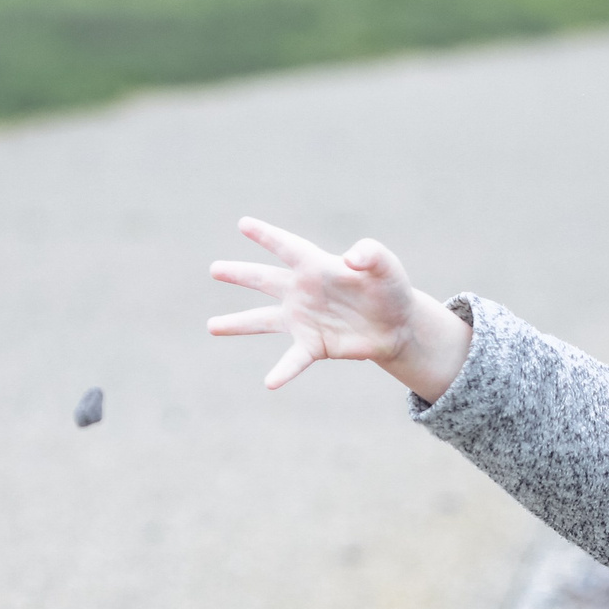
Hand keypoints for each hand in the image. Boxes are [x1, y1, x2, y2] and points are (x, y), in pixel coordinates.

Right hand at [206, 217, 472, 399]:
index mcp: (316, 265)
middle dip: (239, 274)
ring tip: (212, 326)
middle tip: (214, 269)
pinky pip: (293, 360)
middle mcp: (302, 291)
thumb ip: (371, 254)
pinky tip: (269, 383)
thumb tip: (351, 258)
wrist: (396, 326)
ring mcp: (303, 319)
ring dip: (238, 323)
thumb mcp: (386, 266)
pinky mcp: (313, 346)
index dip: (267, 236)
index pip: (287, 247)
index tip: (244, 224)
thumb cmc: (389, 288)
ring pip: (263, 321)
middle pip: (264, 280)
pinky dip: (282, 371)